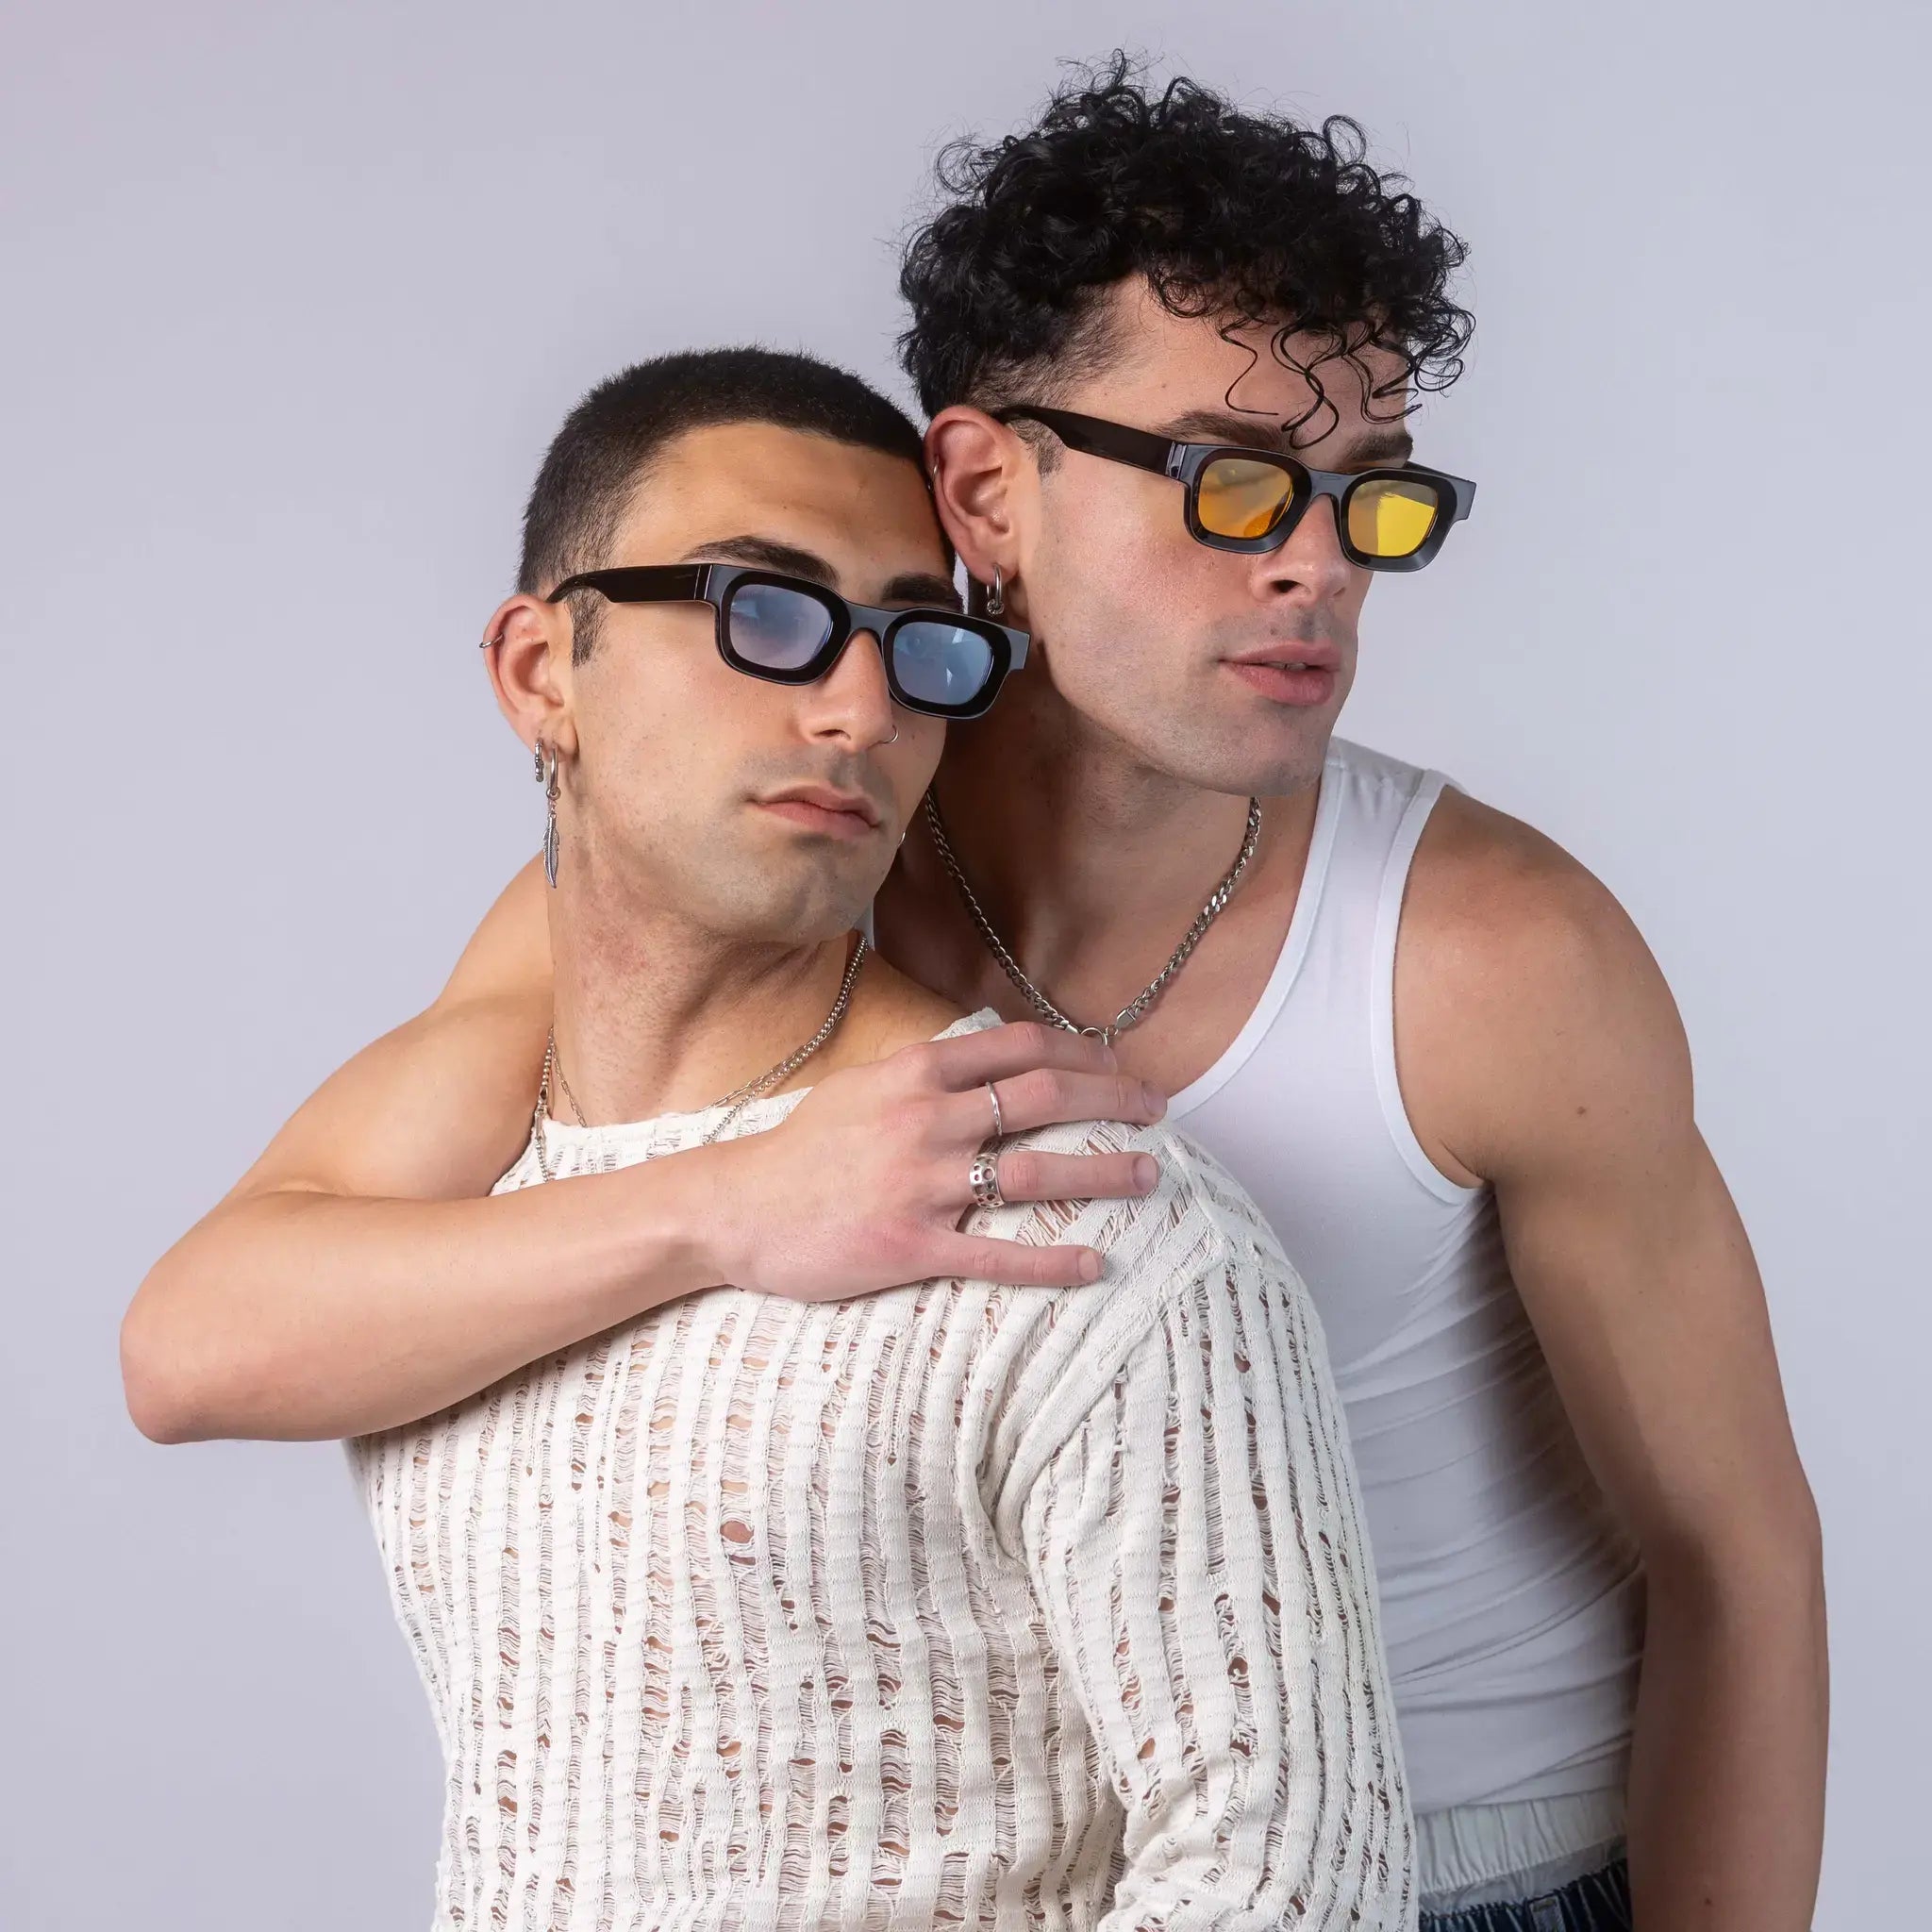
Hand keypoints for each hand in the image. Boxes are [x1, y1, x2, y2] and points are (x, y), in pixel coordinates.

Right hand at [709, 1022, 1165, 1297]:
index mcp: (916, 1072)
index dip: (1082, 1051)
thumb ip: (927, 1074)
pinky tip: (1095, 1265)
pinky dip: (1053, 1260)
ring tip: (1148, 1175)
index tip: (1119, 1062)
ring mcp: (921, 1184)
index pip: (1021, 1047)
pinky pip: (997, 1254)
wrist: (734, 1208)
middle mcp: (927, 1119)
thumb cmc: (801, 1149)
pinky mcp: (910, 1246)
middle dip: (1113, 1100)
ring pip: (1035, 1173)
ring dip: (1102, 1172)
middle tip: (1157, 1111)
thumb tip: (991, 1061)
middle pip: (1045, 1098)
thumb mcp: (862, 1086)